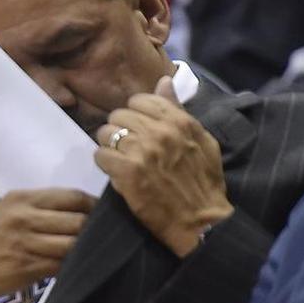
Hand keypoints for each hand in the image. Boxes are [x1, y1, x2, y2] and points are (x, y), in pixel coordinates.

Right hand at [0, 189, 95, 302]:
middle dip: (95, 230)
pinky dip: (72, 267)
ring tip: (94, 254)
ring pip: (73, 245)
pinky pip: (61, 266)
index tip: (104, 216)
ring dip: (86, 251)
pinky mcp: (25, 268)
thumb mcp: (5, 213)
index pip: (71, 197)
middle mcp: (24, 217)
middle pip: (78, 220)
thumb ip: (37, 210)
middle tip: (106, 238)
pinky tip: (77, 269)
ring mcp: (25, 243)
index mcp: (21, 198)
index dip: (93, 207)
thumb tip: (76, 214)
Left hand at [94, 76, 233, 256]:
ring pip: (106, 133)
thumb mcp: (201, 140)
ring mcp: (142, 151)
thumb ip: (179, 110)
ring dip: (109, 147)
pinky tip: (116, 172)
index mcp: (179, 121)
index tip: (138, 129)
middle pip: (118, 116)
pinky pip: (100, 155)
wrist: (201, 221)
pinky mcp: (127, 172)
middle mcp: (160, 132)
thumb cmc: (203, 182)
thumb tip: (163, 81)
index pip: (140, 100)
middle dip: (119, 130)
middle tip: (126, 148)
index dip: (134, 114)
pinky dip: (104, 164)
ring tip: (121, 160)